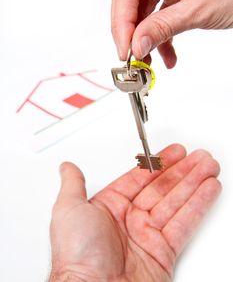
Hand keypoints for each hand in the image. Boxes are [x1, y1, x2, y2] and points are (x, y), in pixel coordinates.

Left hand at [49, 144, 220, 280]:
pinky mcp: (163, 252)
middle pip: (162, 187)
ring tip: (208, 166)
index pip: (140, 178)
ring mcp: (148, 234)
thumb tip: (67, 167)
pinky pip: (184, 222)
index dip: (158, 163)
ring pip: (176, 201)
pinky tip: (208, 189)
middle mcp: (130, 219)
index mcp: (111, 206)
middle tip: (198, 156)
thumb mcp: (68, 210)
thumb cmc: (76, 256)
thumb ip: (73, 184)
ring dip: (194, 182)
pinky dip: (198, 204)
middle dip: (182, 170)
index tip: (173, 152)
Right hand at [111, 0, 232, 66]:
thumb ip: (163, 27)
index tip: (125, 48)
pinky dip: (159, 37)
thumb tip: (136, 45)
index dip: (121, 21)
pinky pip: (156, 16)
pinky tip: (165, 56)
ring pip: (141, 11)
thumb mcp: (199, 10)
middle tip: (131, 56)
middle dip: (129, 31)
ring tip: (147, 61)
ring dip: (143, 38)